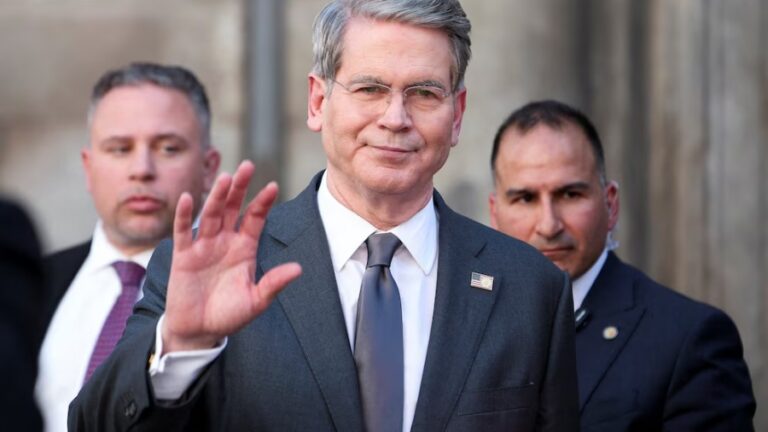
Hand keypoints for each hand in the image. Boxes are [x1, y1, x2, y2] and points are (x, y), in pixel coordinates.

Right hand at [161, 161, 301, 352]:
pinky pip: (184, 231)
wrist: (199, 331)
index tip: (273, 186)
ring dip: (218, 196)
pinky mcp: (184, 255)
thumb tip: (298, 269)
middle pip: (233, 208)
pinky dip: (185, 215)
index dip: (263, 203)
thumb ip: (274, 283)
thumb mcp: (256, 300)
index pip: (255, 219)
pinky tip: (189, 197)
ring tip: (225, 177)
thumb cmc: (229, 315)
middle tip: (248, 165)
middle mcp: (225, 241)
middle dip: (240, 188)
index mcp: (245, 248)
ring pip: (211, 214)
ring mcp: (204, 246)